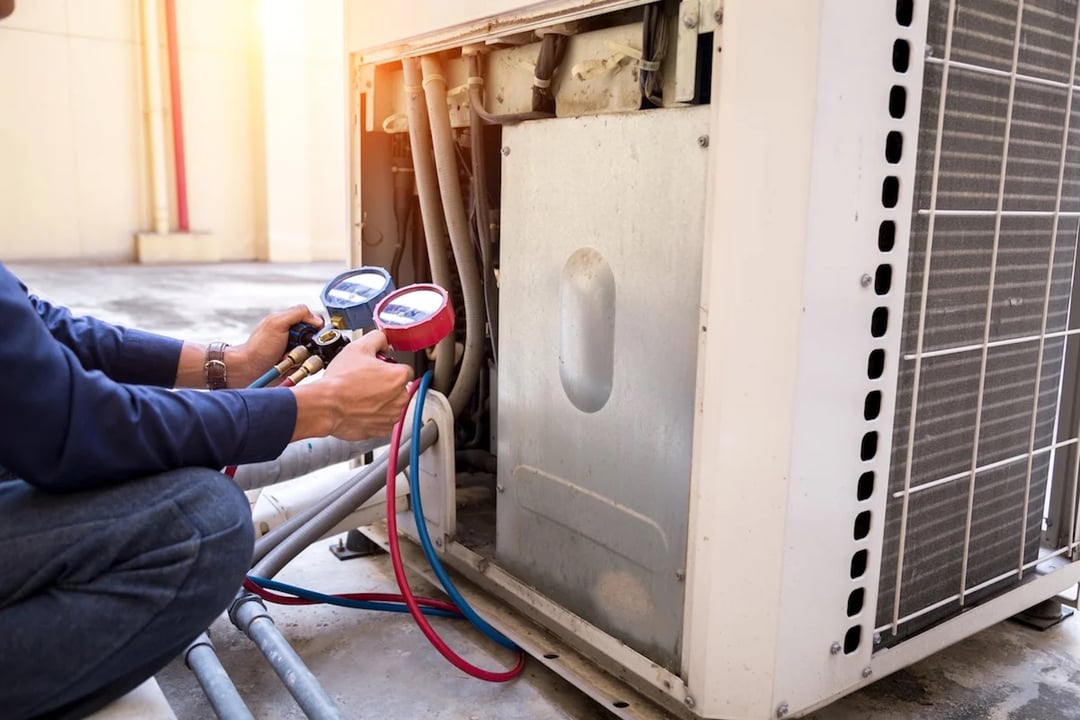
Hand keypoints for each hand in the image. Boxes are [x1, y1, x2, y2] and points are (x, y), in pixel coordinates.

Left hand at [226, 305, 323, 387]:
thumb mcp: (276, 323)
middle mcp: (296, 335)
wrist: (248, 370)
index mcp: (291, 322)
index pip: (315, 320)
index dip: (316, 327)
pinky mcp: (298, 364)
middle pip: (318, 337)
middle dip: (310, 344)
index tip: (310, 334)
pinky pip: (311, 365)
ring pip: (317, 352)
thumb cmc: (257, 347)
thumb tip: (317, 319)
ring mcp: (297, 350)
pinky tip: (292, 365)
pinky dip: (305, 366)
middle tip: (295, 346)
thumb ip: (297, 313)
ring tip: (290, 357)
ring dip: (307, 356)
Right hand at [290, 331, 413, 440]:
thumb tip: (383, 339)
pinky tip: (360, 407)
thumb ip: (377, 338)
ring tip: (360, 393)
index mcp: (398, 377)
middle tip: (366, 380)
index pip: (404, 369)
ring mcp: (391, 416)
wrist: (326, 406)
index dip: (389, 366)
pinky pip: (383, 419)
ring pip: (391, 404)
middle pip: (399, 387)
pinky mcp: (381, 430)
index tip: (378, 367)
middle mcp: (399, 398)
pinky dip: (374, 415)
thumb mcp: (358, 347)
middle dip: (386, 383)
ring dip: (381, 400)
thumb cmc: (340, 381)